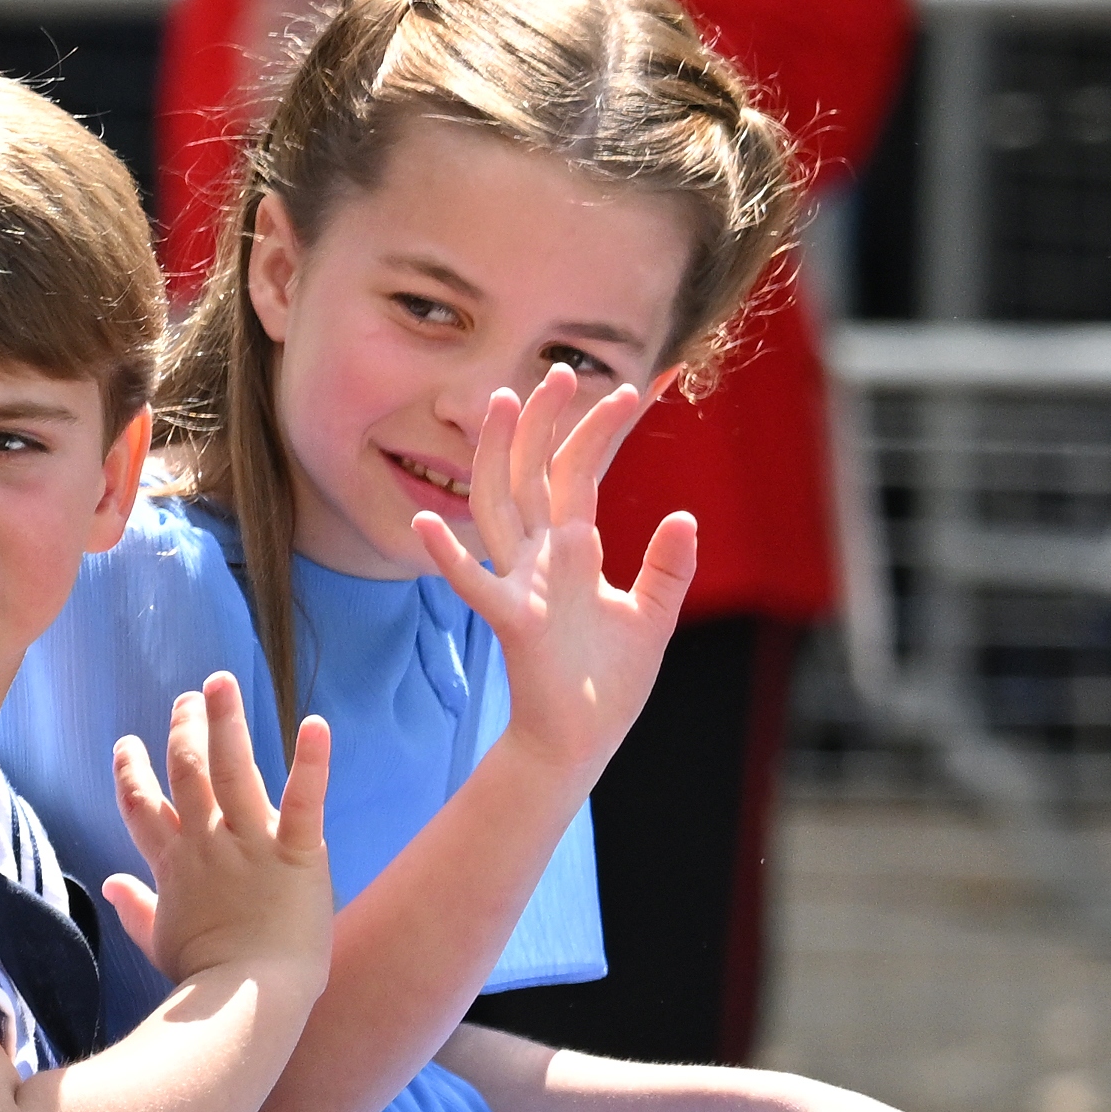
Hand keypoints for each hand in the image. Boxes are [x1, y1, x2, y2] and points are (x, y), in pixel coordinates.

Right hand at [104, 672, 333, 989]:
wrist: (246, 1001)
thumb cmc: (204, 979)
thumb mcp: (158, 942)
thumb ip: (135, 907)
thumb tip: (110, 883)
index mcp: (174, 864)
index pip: (142, 806)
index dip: (131, 772)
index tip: (127, 745)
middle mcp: (207, 842)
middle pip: (186, 771)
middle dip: (184, 729)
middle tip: (188, 697)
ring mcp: (250, 843)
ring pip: (232, 768)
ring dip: (226, 721)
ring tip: (221, 682)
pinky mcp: (296, 852)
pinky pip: (303, 799)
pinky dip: (312, 761)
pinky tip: (316, 724)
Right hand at [412, 363, 695, 781]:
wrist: (581, 742)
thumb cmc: (607, 685)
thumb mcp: (652, 618)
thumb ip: (666, 568)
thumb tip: (684, 516)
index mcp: (572, 551)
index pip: (581, 474)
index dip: (602, 431)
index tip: (635, 387)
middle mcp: (540, 558)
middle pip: (535, 473)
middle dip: (547, 421)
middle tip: (561, 369)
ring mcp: (522, 584)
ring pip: (501, 506)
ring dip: (499, 456)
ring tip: (501, 403)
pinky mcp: (513, 621)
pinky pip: (475, 584)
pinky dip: (449, 556)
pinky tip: (426, 523)